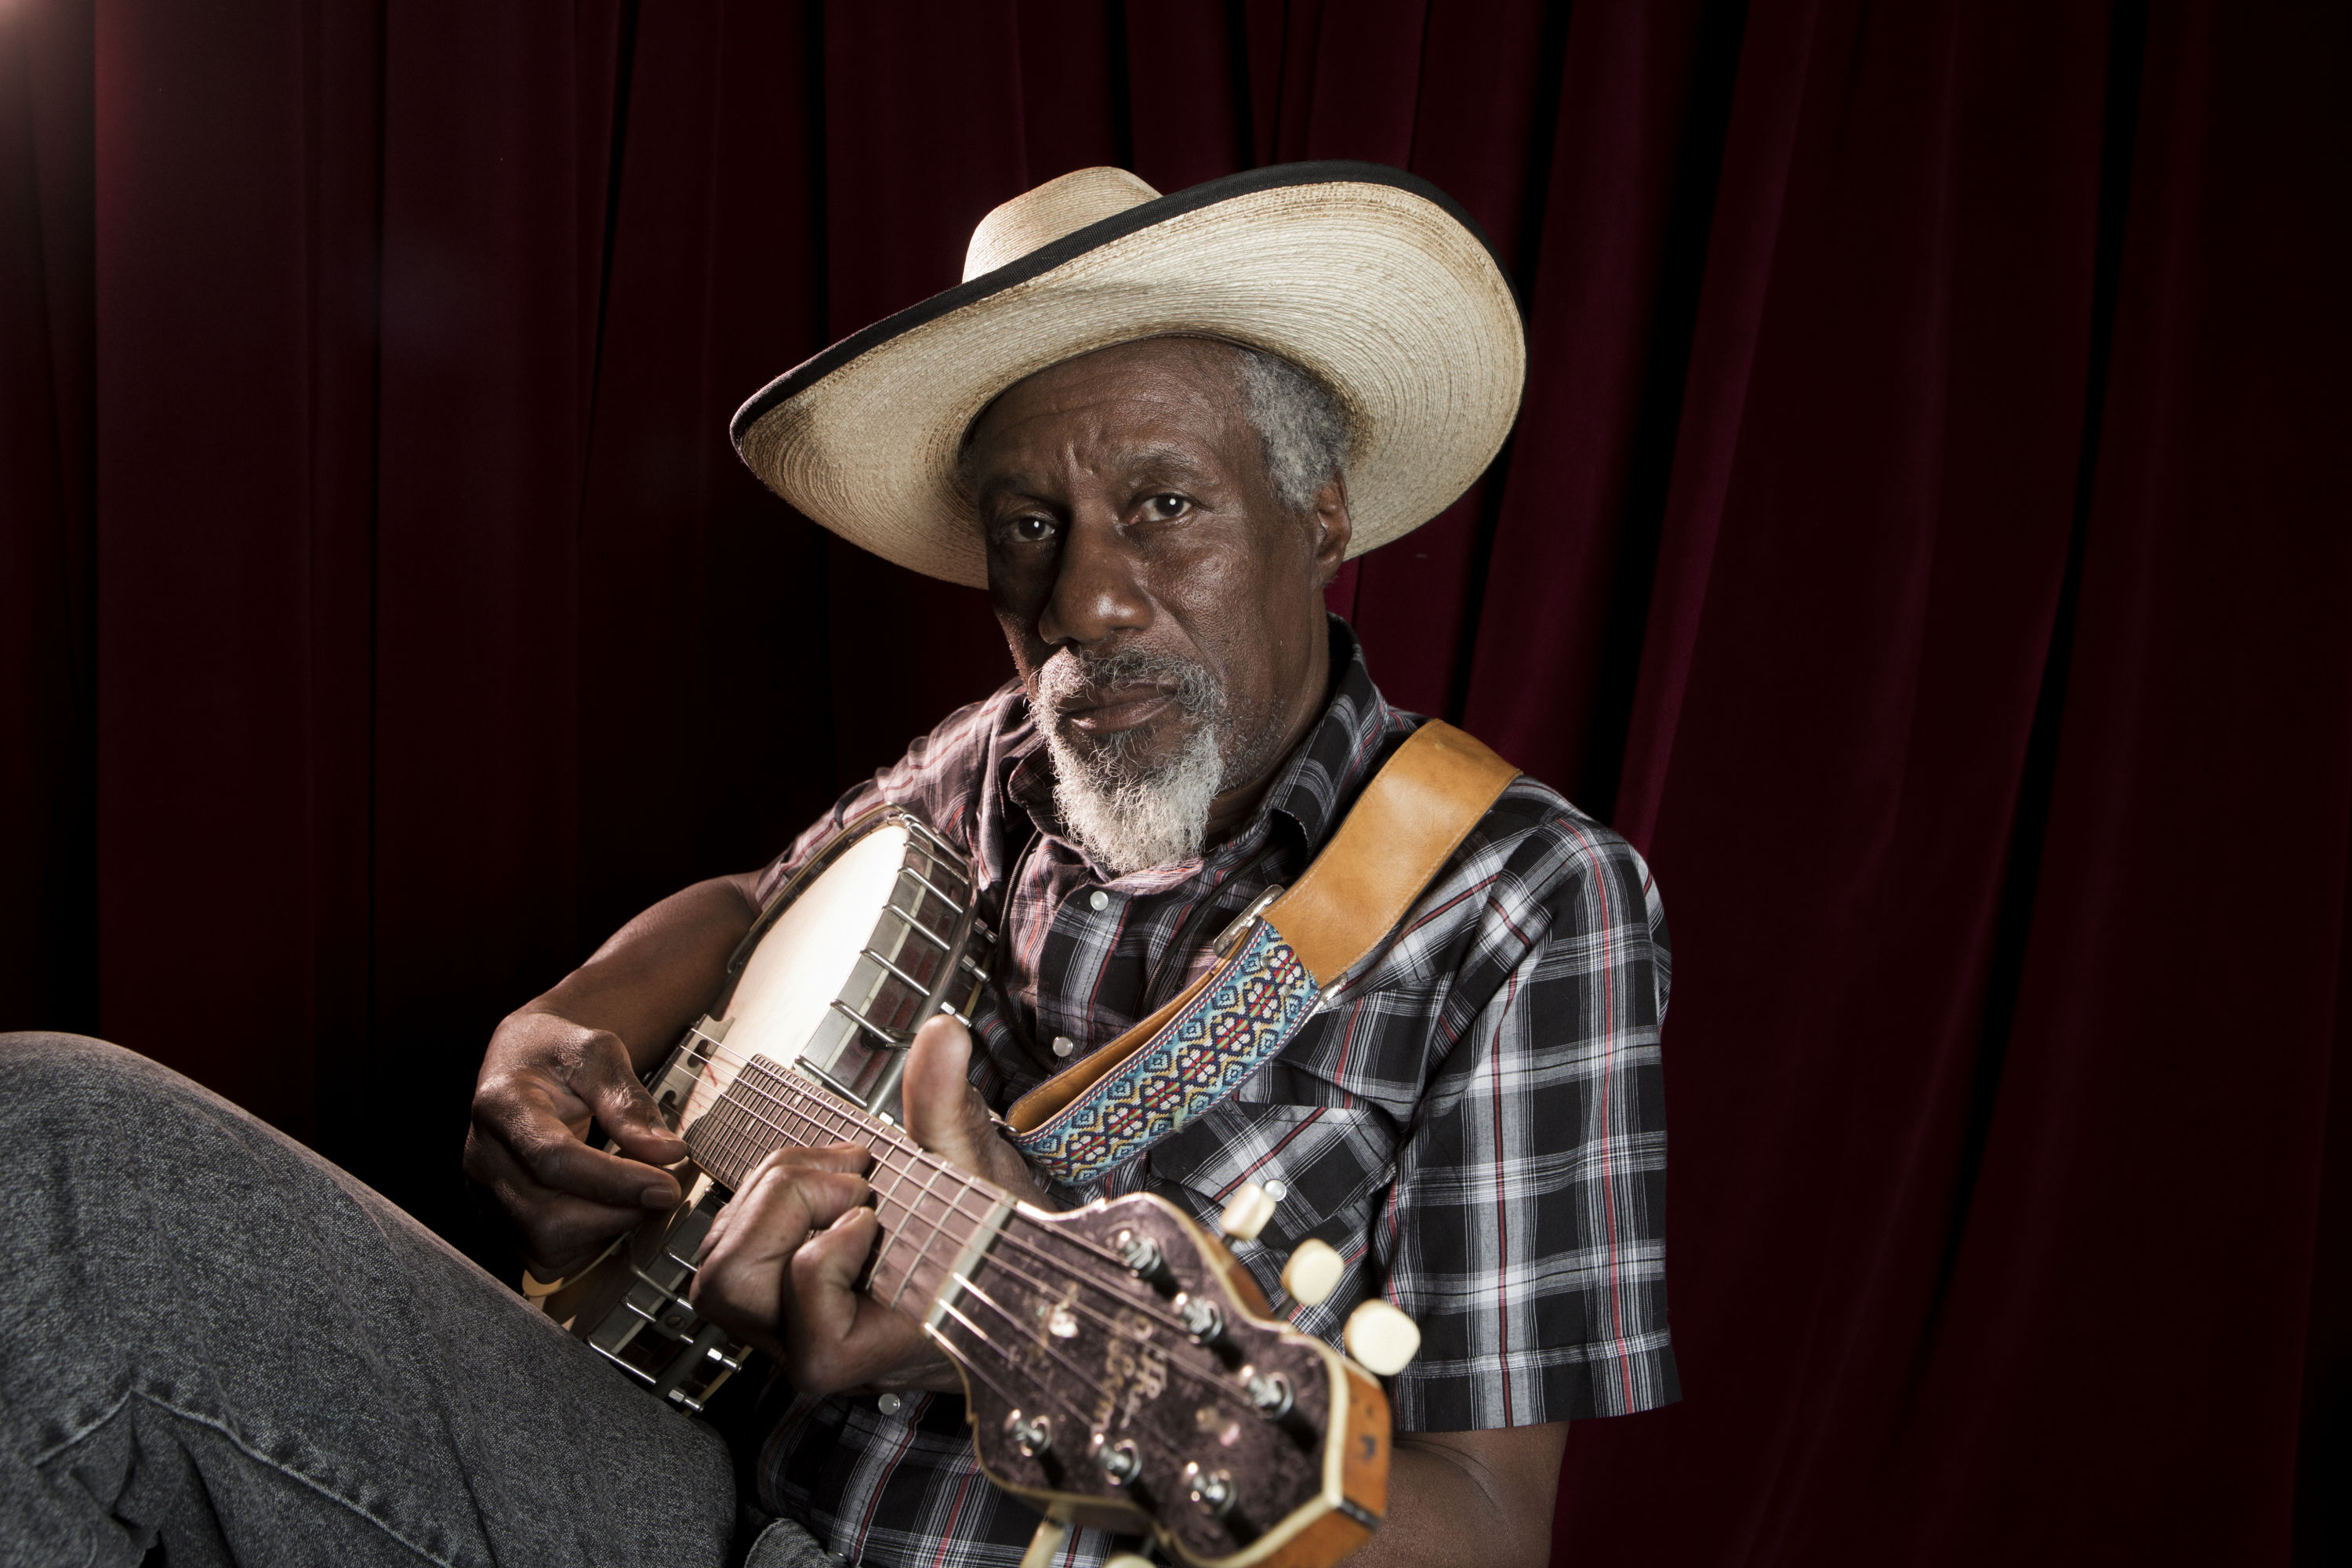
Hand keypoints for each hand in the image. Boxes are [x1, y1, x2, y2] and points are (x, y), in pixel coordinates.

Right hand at [464, 1009, 689, 1277]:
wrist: (521, 1059)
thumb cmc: (559, 1051)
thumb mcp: (599, 1053)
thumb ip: (629, 1103)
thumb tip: (666, 1152)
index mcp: (502, 1105)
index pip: (555, 1160)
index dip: (615, 1181)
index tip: (667, 1186)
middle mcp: (482, 1156)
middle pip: (546, 1216)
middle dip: (616, 1214)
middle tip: (663, 1193)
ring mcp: (483, 1192)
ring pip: (543, 1246)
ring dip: (602, 1235)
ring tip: (636, 1201)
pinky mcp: (494, 1217)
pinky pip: (539, 1257)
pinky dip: (583, 1248)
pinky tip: (608, 1213)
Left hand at [687, 1015, 1046, 1394]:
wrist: (985, 1263)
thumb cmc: (986, 1241)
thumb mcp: (979, 1177)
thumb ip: (950, 1112)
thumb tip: (942, 1036)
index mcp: (875, 1350)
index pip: (810, 1334)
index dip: (827, 1257)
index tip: (874, 1219)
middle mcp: (812, 1345)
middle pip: (730, 1288)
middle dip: (784, 1207)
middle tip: (852, 1181)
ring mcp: (779, 1320)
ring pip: (717, 1265)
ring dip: (773, 1193)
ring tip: (842, 1172)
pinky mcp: (765, 1287)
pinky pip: (729, 1239)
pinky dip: (771, 1188)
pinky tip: (830, 1177)